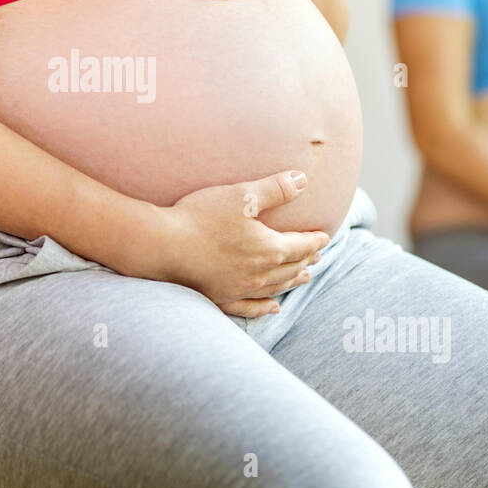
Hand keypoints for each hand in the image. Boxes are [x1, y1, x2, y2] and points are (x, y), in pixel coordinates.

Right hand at [154, 170, 330, 318]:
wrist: (164, 245)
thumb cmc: (201, 216)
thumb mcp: (242, 195)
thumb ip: (276, 189)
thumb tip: (303, 179)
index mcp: (270, 248)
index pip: (301, 245)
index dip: (315, 240)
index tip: (324, 237)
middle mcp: (260, 274)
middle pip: (291, 268)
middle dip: (306, 260)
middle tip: (316, 256)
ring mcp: (240, 289)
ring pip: (276, 287)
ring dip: (292, 281)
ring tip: (304, 277)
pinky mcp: (221, 298)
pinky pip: (251, 307)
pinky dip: (266, 308)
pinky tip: (274, 308)